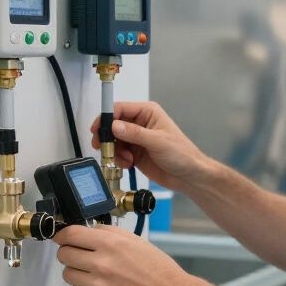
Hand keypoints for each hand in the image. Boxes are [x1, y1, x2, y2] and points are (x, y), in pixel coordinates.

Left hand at [54, 223, 193, 285]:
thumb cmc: (159, 271)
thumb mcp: (137, 241)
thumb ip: (110, 233)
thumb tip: (90, 230)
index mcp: (112, 244)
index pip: (71, 234)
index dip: (63, 234)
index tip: (62, 236)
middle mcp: (102, 263)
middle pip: (64, 254)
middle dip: (69, 251)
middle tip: (78, 253)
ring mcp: (99, 285)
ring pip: (68, 274)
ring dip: (76, 270)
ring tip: (92, 271)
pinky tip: (99, 285)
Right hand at [90, 101, 209, 192]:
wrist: (188, 176)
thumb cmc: (182, 154)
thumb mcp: (158, 142)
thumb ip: (134, 133)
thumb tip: (115, 126)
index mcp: (148, 112)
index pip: (120, 109)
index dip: (106, 118)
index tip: (97, 129)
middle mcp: (140, 123)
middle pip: (113, 125)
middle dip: (107, 137)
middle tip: (102, 147)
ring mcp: (136, 138)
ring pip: (114, 140)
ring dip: (114, 151)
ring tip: (125, 159)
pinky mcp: (134, 152)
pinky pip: (118, 153)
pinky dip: (119, 159)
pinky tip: (129, 164)